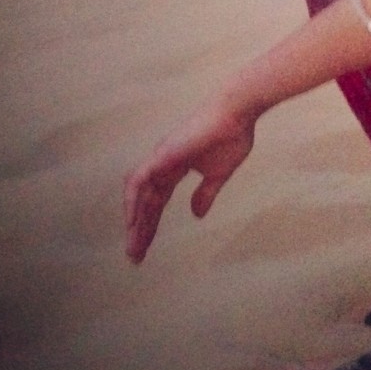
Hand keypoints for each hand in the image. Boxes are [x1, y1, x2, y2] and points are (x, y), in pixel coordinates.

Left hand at [124, 97, 255, 262]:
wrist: (238, 112)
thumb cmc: (232, 136)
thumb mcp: (219, 174)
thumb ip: (206, 194)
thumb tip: (196, 215)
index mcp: (175, 168)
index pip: (157, 202)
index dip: (151, 225)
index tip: (146, 248)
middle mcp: (163, 164)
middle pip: (144, 202)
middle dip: (140, 230)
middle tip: (135, 257)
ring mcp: (161, 159)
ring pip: (138, 194)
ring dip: (134, 221)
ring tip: (133, 246)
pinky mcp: (163, 155)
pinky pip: (139, 181)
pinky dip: (133, 201)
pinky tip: (132, 221)